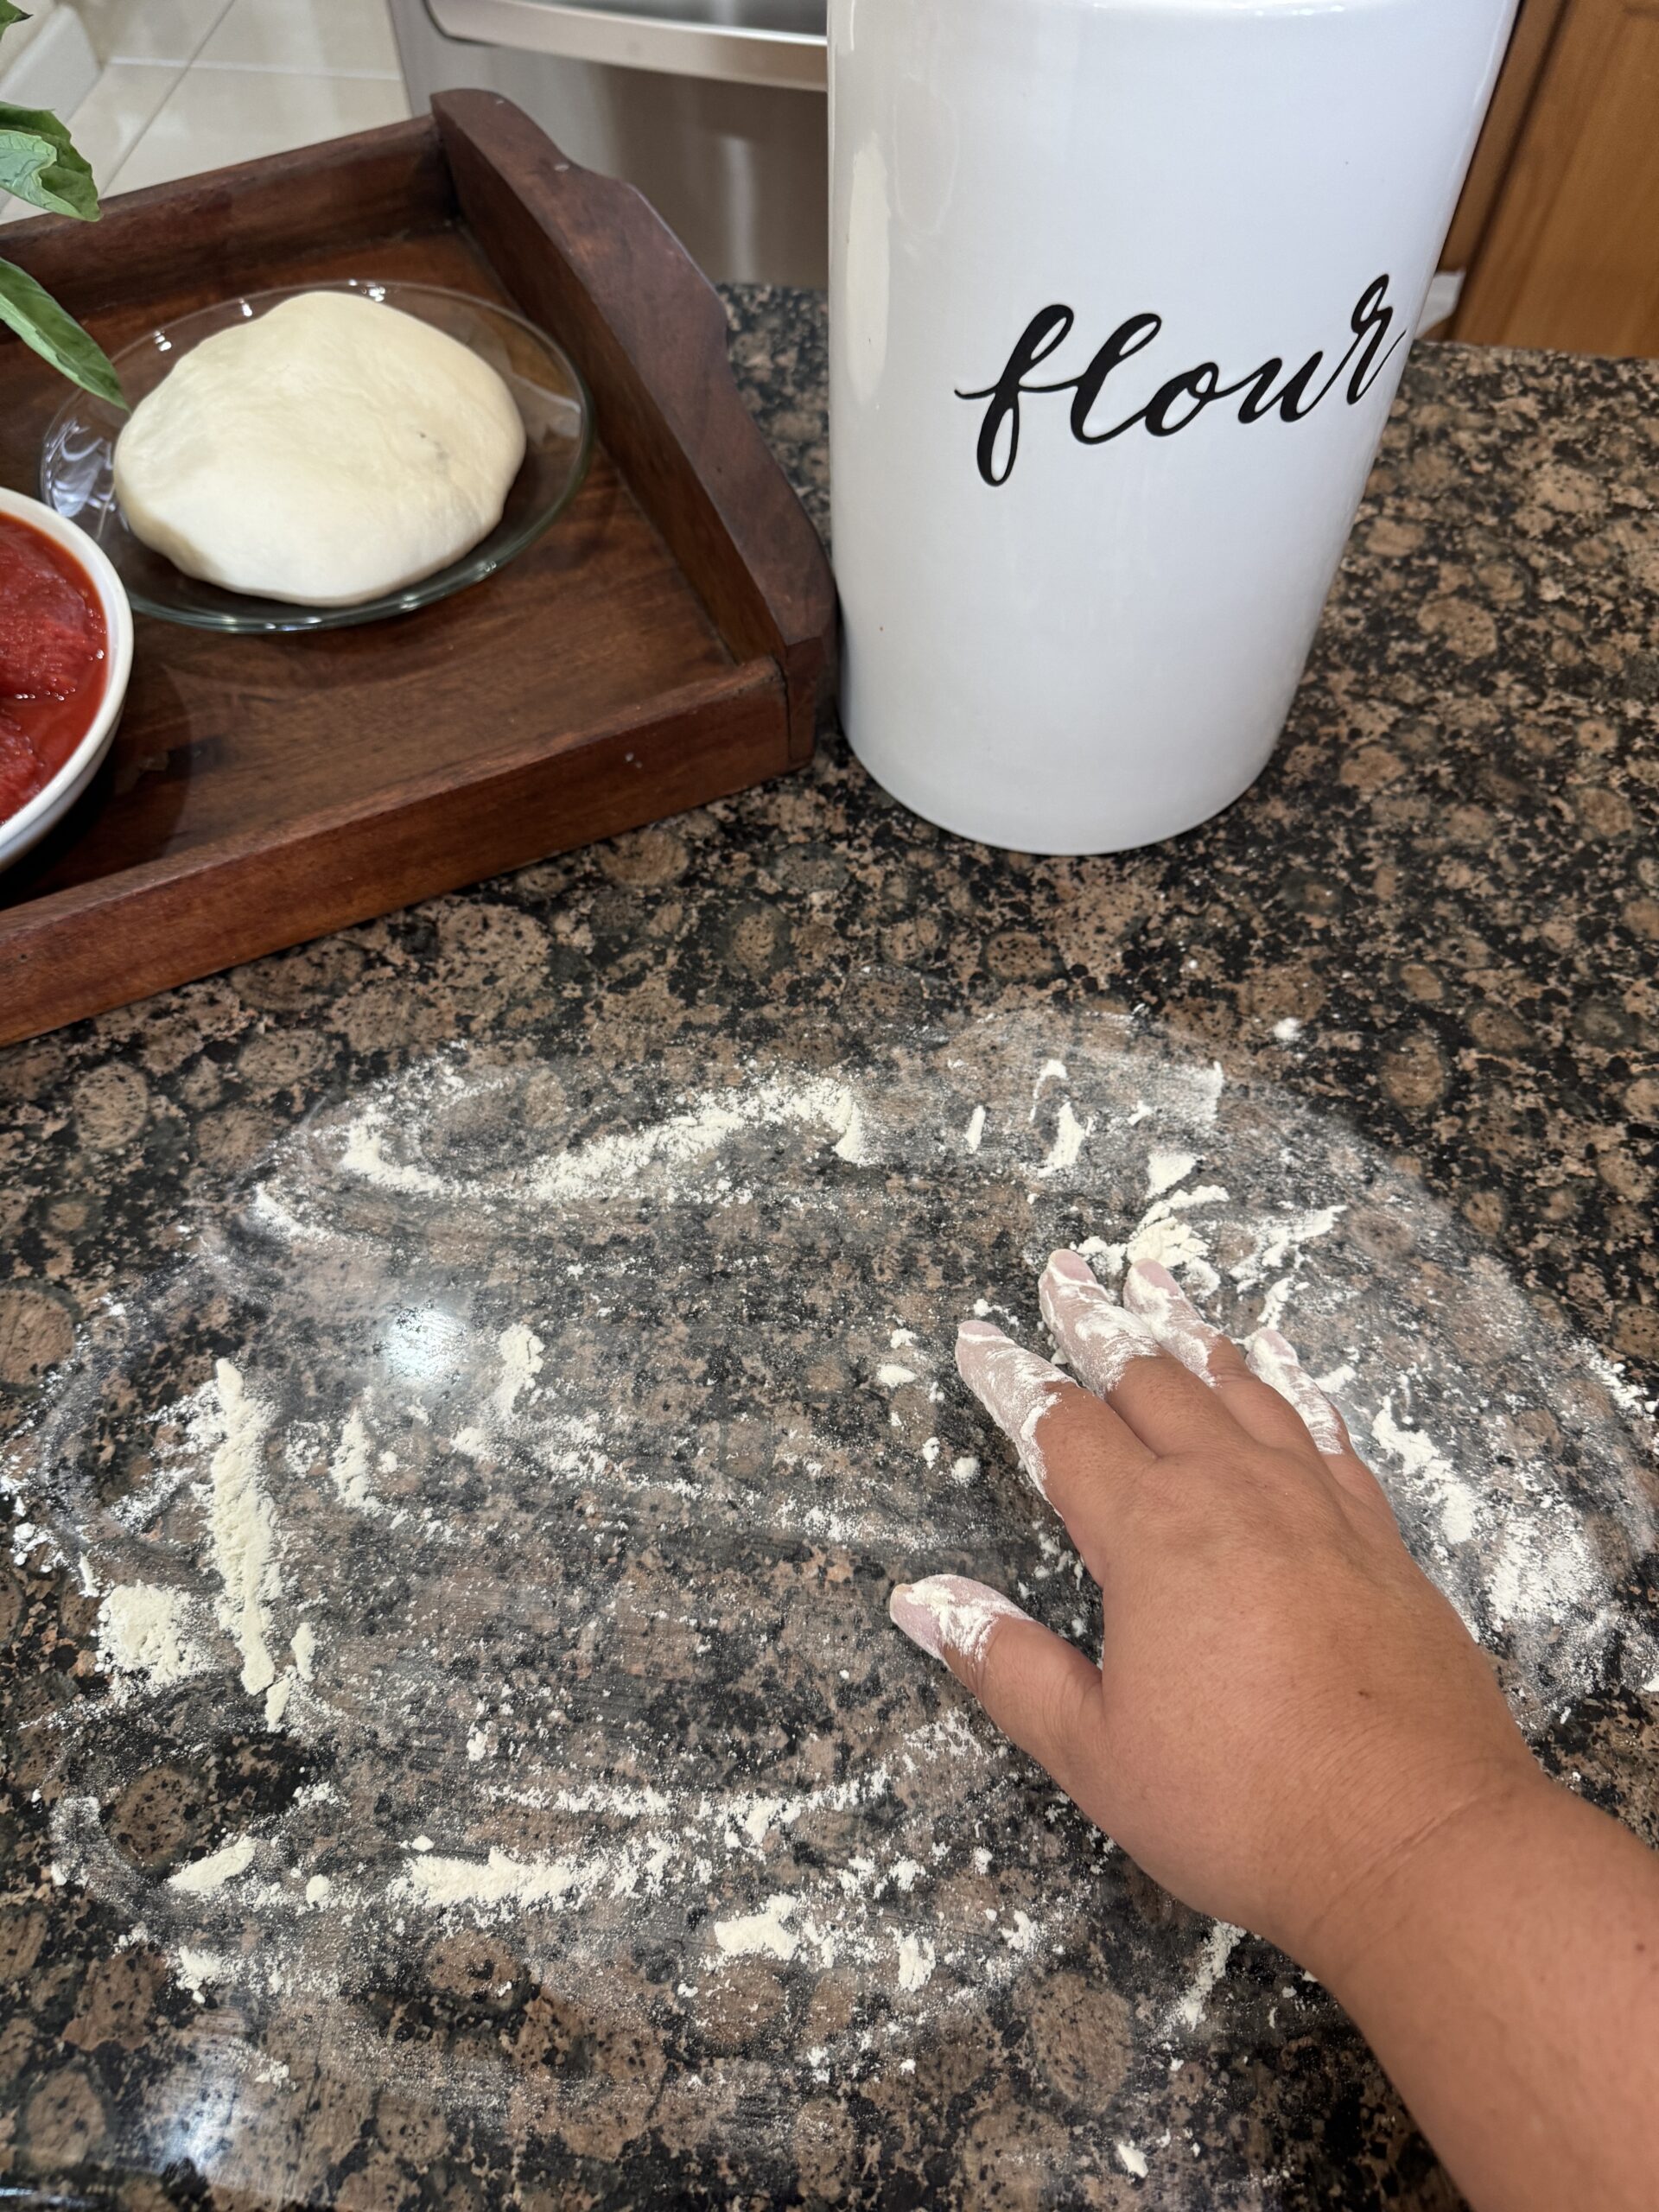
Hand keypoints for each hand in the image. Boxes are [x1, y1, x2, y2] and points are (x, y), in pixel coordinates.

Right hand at [889, 1251, 1543, 1973]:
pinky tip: (1277, 1357)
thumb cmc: (1247, 1805)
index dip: (1012, 1380)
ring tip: (1156, 1280)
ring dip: (1189, 1330)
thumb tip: (919, 1600)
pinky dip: (1289, 1381)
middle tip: (1066, 1272)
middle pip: (1153, 1382)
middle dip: (1098, 1323)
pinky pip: (1321, 1428)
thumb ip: (1005, 1664)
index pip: (1062, 1431)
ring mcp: (1315, 1505)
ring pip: (1240, 1386)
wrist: (1421, 1839)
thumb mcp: (1096, 1752)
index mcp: (1152, 1535)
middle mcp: (1233, 1494)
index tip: (978, 1334)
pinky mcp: (1377, 1535)